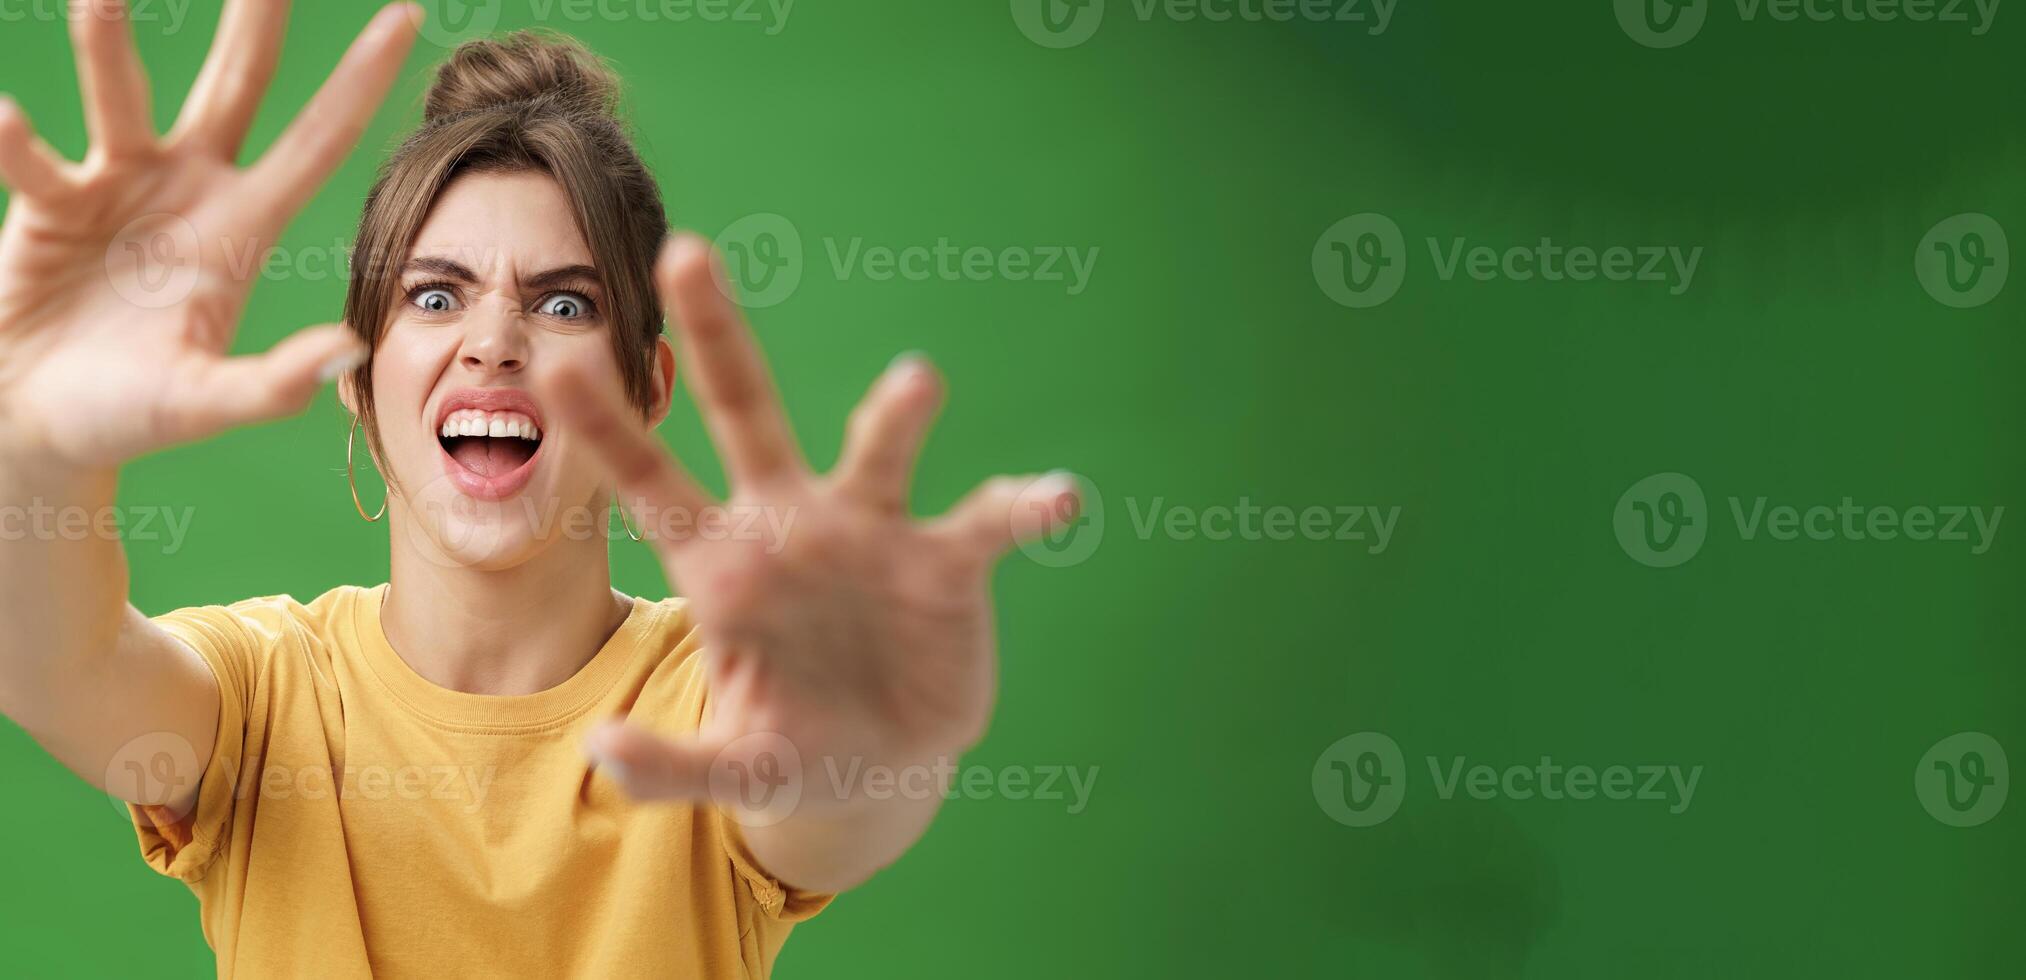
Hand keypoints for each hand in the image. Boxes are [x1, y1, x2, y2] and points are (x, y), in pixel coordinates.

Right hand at [0, 0, 417, 471]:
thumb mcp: (206, 402)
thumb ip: (274, 383)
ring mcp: (117, 186)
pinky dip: (16, 138)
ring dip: (109, 48)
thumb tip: (351, 349)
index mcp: (243, 229)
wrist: (39, 422)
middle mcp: (188, 190)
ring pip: (120, 98)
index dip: (359, 82)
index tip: (406, 16)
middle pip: (232, 87)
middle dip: (252, 23)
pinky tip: (5, 117)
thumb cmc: (130, 414)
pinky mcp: (50, 202)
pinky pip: (35, 158)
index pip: (317, 142)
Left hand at [546, 235, 1079, 829]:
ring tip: (918, 381)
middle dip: (717, 334)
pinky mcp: (949, 562)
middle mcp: (793, 524)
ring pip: (878, 451)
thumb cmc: (793, 751)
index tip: (555, 367)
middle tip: (685, 251)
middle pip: (748, 411)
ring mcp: (872, 533)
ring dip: (897, 415)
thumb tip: (601, 751)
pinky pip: (989, 521)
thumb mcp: (734, 770)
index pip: (651, 485)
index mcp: (725, 565)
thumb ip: (671, 770)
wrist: (884, 767)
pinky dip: (1024, 506)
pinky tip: (1058, 499)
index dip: (608, 431)